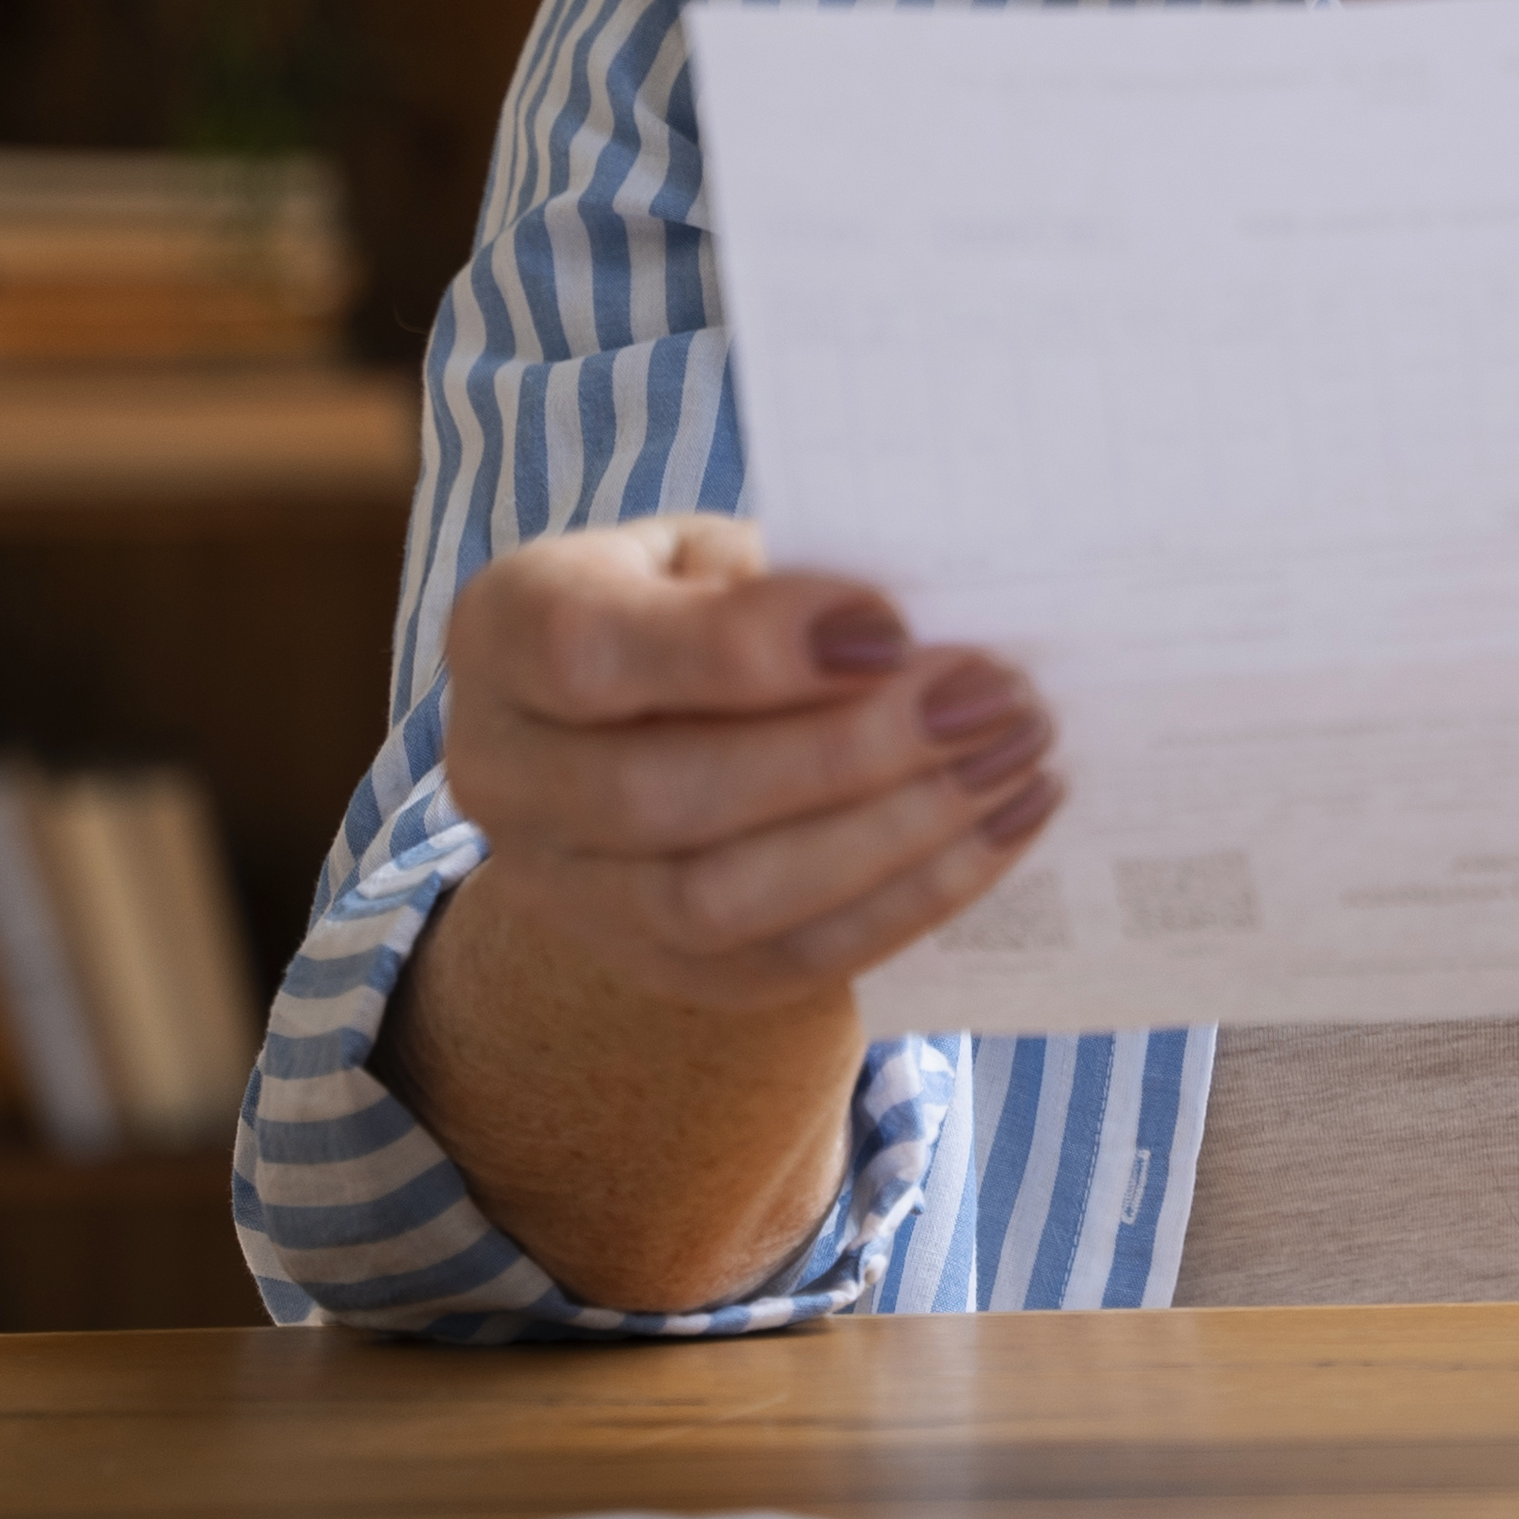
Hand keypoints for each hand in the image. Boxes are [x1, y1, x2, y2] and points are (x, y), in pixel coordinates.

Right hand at [438, 511, 1060, 1007]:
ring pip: (721, 902)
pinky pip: (782, 963)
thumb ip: (786, 581)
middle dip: (849, 753)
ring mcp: (564, 891)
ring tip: (1016, 762)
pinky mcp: (653, 968)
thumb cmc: (702, 598)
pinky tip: (1004, 828)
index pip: (593, 655)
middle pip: (662, 797)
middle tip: (993, 699)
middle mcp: (502, 774)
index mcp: (505, 631)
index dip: (745, 650)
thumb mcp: (714, 551)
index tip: (894, 626)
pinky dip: (907, 899)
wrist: (648, 719)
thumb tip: (924, 625)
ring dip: (893, 835)